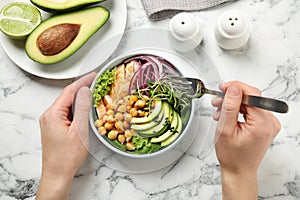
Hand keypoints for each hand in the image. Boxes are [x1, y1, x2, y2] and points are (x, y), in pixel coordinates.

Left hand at [36, 73, 95, 199]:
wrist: (58, 173)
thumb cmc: (67, 156)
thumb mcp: (79, 131)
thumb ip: (82, 108)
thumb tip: (85, 90)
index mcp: (53, 114)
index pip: (69, 91)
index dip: (83, 81)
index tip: (94, 75)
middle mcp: (49, 115)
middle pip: (67, 96)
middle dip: (82, 88)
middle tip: (97, 82)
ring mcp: (50, 121)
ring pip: (67, 104)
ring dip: (80, 98)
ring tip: (94, 94)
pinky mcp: (54, 126)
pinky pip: (66, 112)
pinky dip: (77, 108)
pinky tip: (85, 108)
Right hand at [211, 81, 280, 199]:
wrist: (238, 170)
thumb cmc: (232, 156)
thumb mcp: (225, 129)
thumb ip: (230, 107)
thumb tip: (233, 89)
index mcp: (262, 124)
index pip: (252, 94)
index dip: (236, 87)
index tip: (223, 88)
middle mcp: (270, 122)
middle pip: (251, 98)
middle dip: (231, 98)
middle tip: (217, 102)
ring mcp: (269, 124)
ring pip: (250, 103)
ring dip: (233, 105)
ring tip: (219, 112)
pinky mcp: (265, 125)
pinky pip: (252, 110)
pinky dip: (239, 110)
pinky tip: (228, 116)